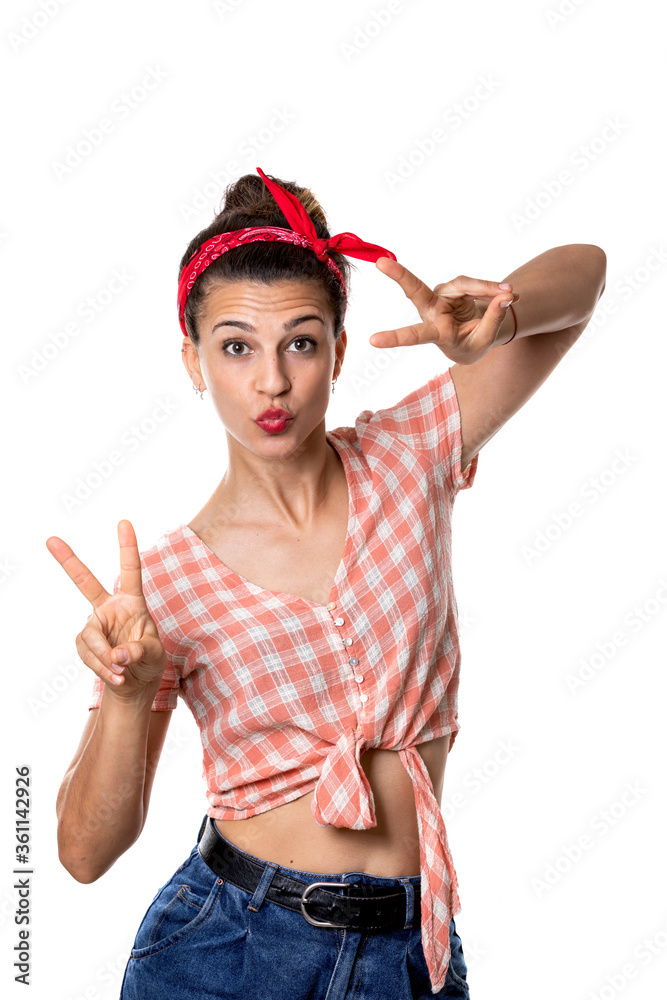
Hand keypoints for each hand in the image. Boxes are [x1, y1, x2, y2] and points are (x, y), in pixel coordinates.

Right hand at [46, 519, 167, 698]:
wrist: (134, 683)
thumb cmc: (149, 661)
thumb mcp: (154, 655)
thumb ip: (139, 651)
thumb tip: (118, 655)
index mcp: (132, 602)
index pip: (130, 571)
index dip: (127, 547)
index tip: (124, 522)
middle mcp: (110, 608)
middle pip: (86, 582)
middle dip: (68, 561)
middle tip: (50, 539)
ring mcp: (94, 625)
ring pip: (91, 637)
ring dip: (106, 658)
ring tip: (122, 670)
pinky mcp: (84, 643)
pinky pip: (88, 656)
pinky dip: (103, 669)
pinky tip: (116, 676)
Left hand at [370, 257, 519, 364]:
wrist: (475, 336)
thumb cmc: (472, 344)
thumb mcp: (484, 340)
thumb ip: (494, 319)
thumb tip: (505, 296)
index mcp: (435, 333)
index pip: (415, 335)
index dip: (395, 338)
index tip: (373, 341)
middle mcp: (433, 311)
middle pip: (416, 290)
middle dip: (399, 275)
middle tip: (381, 263)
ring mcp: (441, 295)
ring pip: (465, 285)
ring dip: (489, 290)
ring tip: (512, 295)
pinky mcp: (453, 285)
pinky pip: (475, 283)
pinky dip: (491, 288)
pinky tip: (507, 293)